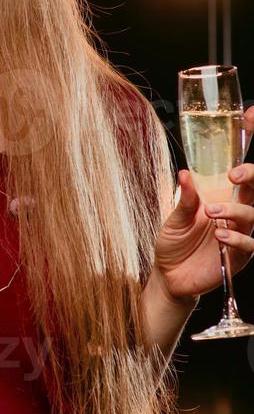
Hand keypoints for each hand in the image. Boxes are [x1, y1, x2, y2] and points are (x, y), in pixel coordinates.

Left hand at [153, 105, 253, 301]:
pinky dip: (236, 239)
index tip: (249, 137)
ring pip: (252, 217)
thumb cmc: (174, 243)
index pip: (242, 179)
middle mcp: (234, 216)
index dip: (247, 165)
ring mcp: (238, 236)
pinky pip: (248, 246)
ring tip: (212, 212)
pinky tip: (220, 236)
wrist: (168, 277)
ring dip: (235, 211)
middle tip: (235, 175)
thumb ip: (184, 198)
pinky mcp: (237, 258)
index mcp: (221, 200)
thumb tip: (185, 173)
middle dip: (251, 178)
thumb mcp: (174, 218)